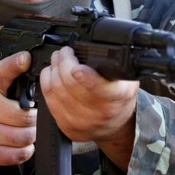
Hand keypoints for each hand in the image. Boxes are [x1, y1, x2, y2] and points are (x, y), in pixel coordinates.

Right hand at [0, 51, 36, 174]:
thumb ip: (8, 76)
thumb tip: (30, 63)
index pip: (1, 72)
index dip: (15, 64)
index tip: (26, 59)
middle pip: (26, 114)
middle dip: (34, 118)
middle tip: (29, 118)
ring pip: (26, 135)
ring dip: (31, 135)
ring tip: (24, 131)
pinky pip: (21, 153)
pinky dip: (25, 150)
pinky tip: (18, 144)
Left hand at [39, 46, 138, 168]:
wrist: (115, 125)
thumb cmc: (118, 98)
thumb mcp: (127, 79)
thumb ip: (116, 65)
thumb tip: (96, 49)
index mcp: (118, 97)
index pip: (100, 88)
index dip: (86, 77)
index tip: (77, 67)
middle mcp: (100, 113)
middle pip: (71, 84)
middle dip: (64, 61)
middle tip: (65, 52)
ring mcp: (82, 122)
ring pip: (57, 90)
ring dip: (53, 69)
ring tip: (58, 59)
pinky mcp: (66, 126)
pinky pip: (49, 100)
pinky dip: (47, 81)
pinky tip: (51, 73)